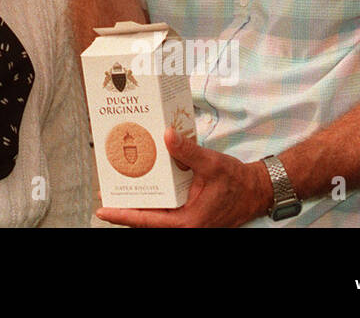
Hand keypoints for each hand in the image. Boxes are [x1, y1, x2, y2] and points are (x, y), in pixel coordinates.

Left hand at [96, 128, 273, 227]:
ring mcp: (184, 218)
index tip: (103, 210)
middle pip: (146, 218)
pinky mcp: (186, 210)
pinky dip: (152, 195)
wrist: (255, 191)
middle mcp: (183, 224)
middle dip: (124, 205)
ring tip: (116, 184)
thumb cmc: (236, 183)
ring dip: (137, 199)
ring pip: (154, 212)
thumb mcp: (211, 164)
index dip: (123, 215)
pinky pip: (163, 206)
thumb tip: (167, 135)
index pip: (147, 221)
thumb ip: (188, 151)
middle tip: (104, 192)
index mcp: (187, 221)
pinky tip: (142, 180)